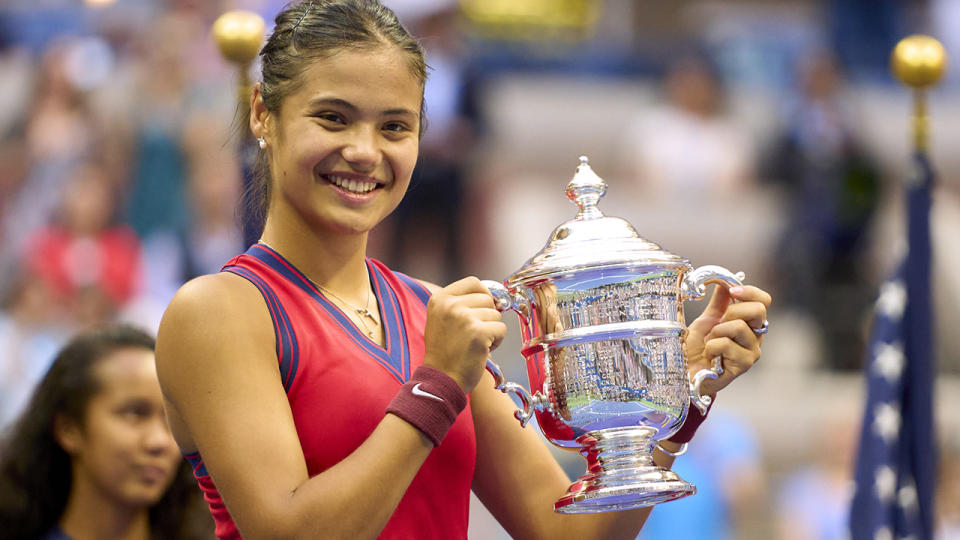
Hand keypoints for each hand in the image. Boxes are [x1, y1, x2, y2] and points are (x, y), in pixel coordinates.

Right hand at [423, 277, 506, 392]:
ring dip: (491, 330)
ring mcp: (464, 318)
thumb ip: (461, 304)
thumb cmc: (445, 353)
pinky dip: (497, 341)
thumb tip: (495, 297)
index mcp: (439, 299)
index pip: (473, 282)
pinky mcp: (478, 332)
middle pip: (487, 299)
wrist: (441, 379)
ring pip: (496, 315)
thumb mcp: (442, 319)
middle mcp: (450, 305)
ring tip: (475, 343)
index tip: (482, 309)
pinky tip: (482, 350)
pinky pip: (501, 329)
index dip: (483, 294)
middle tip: (474, 334)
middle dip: (487, 317)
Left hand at [684, 284, 771, 395]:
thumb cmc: (698, 348)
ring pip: (739, 327)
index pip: (763, 300)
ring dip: (716, 332)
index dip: (750, 291)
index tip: (732, 290)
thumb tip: (725, 281)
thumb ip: (719, 302)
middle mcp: (756, 336)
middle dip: (732, 311)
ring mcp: (752, 351)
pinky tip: (710, 355)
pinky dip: (711, 347)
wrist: (687, 371)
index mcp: (749, 322)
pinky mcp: (744, 365)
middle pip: (758, 310)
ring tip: (710, 342)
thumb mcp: (707, 320)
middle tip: (718, 323)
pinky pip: (726, 344)